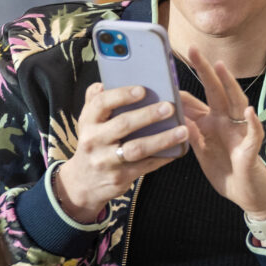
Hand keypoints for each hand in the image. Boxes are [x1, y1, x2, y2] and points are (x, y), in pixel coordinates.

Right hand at [57, 82, 187, 221]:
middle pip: (123, 124)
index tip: (142, 90)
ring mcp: (106, 161)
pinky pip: (145, 166)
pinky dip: (163, 157)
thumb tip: (104, 82)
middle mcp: (94, 140)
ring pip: (137, 149)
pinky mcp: (119, 178)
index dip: (122, 95)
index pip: (101, 103)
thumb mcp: (89, 123)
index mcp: (88, 121)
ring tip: (182, 131)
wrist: (83, 184)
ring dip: (162, 139)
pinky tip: (177, 149)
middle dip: (148, 115)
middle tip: (170, 107)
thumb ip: (96, 102)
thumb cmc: (94, 144)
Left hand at [181, 47, 265, 228]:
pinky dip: (252, 123)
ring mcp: (239, 134)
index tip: (163, 72)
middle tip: (193, 50)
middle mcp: (225, 122)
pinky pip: (253, 135)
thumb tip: (174, 114)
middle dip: (205, 70)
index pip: (194, 100)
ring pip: (236, 104)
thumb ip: (189, 132)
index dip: (179, 88)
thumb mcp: (200, 151)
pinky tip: (248, 112)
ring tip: (221, 68)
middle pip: (215, 91)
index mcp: (210, 122)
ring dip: (229, 86)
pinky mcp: (250, 150)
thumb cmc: (224, 169)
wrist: (245, 194)